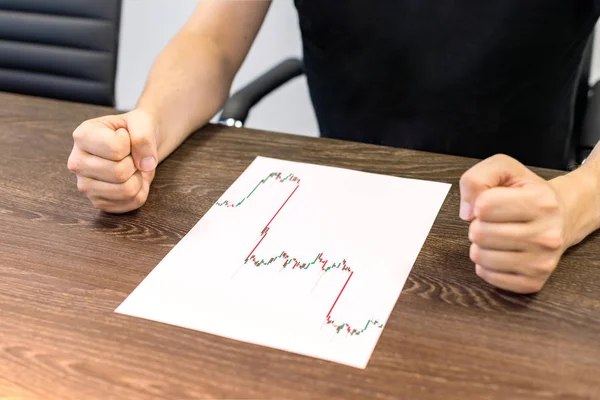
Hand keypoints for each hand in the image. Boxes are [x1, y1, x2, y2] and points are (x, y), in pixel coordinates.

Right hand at [67, 109, 158, 212]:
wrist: (135, 144)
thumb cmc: (133, 130)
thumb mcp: (142, 121)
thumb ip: (143, 136)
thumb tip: (146, 165)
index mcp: (82, 136)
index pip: (116, 148)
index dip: (131, 143)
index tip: (126, 137)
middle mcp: (76, 163)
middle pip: (119, 172)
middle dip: (135, 163)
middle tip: (130, 155)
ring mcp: (85, 186)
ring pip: (126, 191)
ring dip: (138, 178)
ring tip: (130, 166)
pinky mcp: (99, 202)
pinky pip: (132, 202)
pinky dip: (141, 190)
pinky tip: (131, 178)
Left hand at [459, 154, 568, 293]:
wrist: (563, 216)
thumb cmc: (528, 192)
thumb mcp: (505, 169)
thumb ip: (477, 178)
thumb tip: (467, 212)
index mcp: (541, 203)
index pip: (483, 206)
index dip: (480, 202)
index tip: (493, 202)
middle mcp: (547, 235)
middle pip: (479, 233)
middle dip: (479, 224)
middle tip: (495, 221)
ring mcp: (542, 262)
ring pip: (481, 257)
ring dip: (480, 245)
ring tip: (497, 236)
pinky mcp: (534, 282)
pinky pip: (488, 276)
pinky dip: (486, 264)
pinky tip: (500, 252)